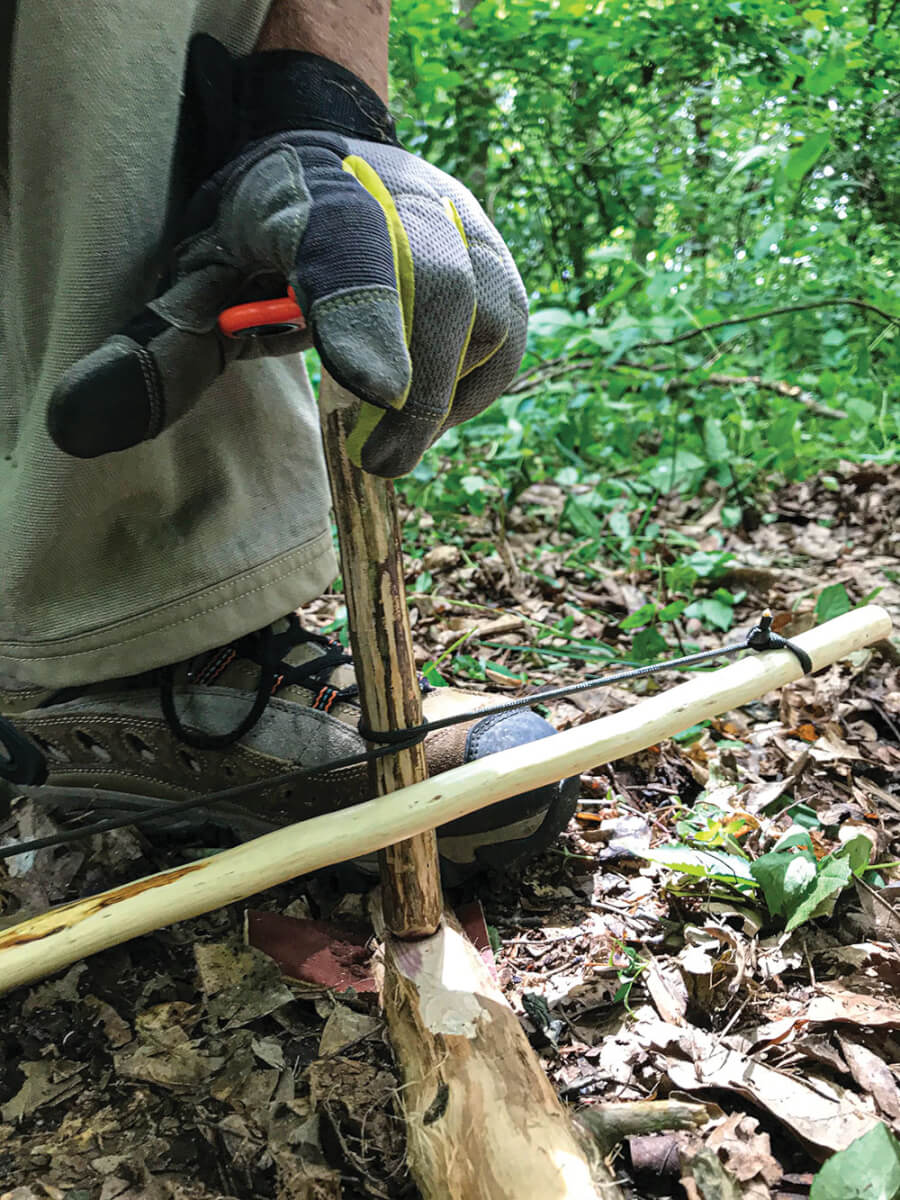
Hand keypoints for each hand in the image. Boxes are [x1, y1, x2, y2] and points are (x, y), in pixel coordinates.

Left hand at [48, 38, 526, 477]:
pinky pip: (506, 337)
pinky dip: (472, 388)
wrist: (324, 172)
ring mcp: (458, 221)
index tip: (369, 391)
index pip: (345, 244)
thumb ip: (152, 352)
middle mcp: (400, 194)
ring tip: (392, 438)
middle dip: (415, 390)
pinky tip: (427, 409)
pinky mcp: (493, 259)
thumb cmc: (252, 240)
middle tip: (378, 461)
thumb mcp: (191, 283)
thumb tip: (80, 427)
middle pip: (437, 286)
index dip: (361, 314)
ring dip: (443, 396)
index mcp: (307, 189)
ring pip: (486, 315)